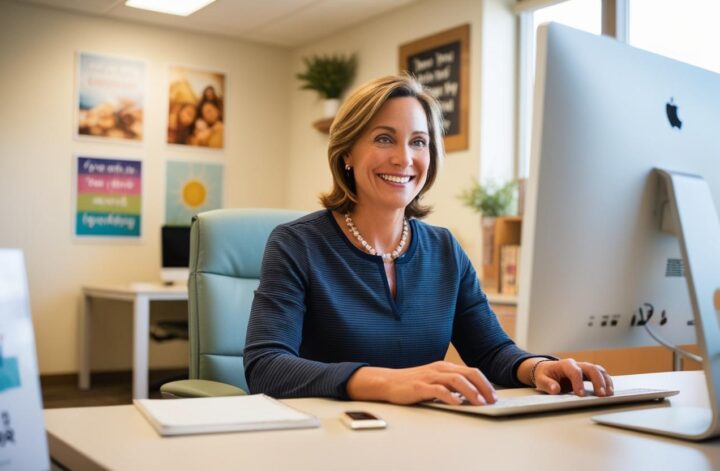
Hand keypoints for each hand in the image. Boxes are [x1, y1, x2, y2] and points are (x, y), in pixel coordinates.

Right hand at [346, 361, 496, 405]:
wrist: (389, 382)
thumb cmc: (413, 383)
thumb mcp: (435, 381)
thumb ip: (450, 385)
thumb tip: (471, 397)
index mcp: (445, 367)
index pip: (472, 371)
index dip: (485, 383)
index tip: (493, 396)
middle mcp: (440, 369)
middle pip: (468, 373)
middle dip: (484, 387)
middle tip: (492, 400)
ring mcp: (430, 376)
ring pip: (456, 380)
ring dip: (471, 392)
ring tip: (480, 403)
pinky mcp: (420, 386)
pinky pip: (439, 390)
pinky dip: (450, 397)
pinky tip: (457, 404)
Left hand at [532, 358, 613, 396]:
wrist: (546, 370)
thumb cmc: (544, 375)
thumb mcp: (541, 380)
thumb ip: (547, 384)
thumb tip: (555, 389)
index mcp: (564, 365)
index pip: (574, 371)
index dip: (579, 382)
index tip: (581, 395)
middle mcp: (576, 364)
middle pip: (590, 368)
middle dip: (597, 381)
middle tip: (601, 395)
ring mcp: (584, 368)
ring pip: (598, 370)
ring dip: (605, 381)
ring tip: (608, 394)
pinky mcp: (588, 373)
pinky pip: (600, 374)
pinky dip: (607, 381)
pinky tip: (609, 391)